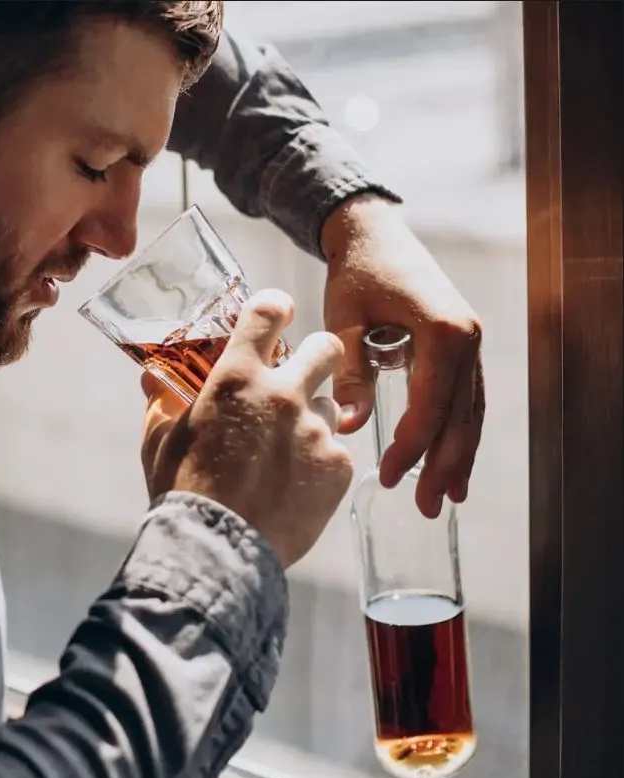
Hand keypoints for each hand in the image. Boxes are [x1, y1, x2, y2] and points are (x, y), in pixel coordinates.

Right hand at [140, 290, 354, 568]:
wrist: (216, 548)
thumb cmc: (182, 492)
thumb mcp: (160, 441)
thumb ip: (161, 403)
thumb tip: (152, 380)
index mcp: (236, 377)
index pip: (268, 310)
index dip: (275, 308)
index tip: (276, 315)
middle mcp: (282, 394)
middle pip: (326, 346)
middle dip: (316, 356)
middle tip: (299, 377)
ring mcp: (314, 430)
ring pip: (331, 405)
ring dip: (313, 419)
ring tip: (285, 451)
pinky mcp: (338, 467)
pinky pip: (336, 452)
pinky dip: (319, 464)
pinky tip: (293, 485)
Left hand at [320, 194, 484, 518]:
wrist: (374, 233)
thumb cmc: (355, 273)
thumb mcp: (343, 320)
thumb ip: (348, 373)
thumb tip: (347, 427)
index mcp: (444, 332)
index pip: (431, 407)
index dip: (411, 449)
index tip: (388, 479)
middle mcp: (468, 340)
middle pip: (460, 418)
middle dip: (443, 466)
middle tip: (425, 508)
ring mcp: (470, 343)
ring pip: (469, 412)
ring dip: (459, 456)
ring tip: (446, 498)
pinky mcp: (462, 347)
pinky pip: (465, 399)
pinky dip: (458, 432)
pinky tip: (451, 462)